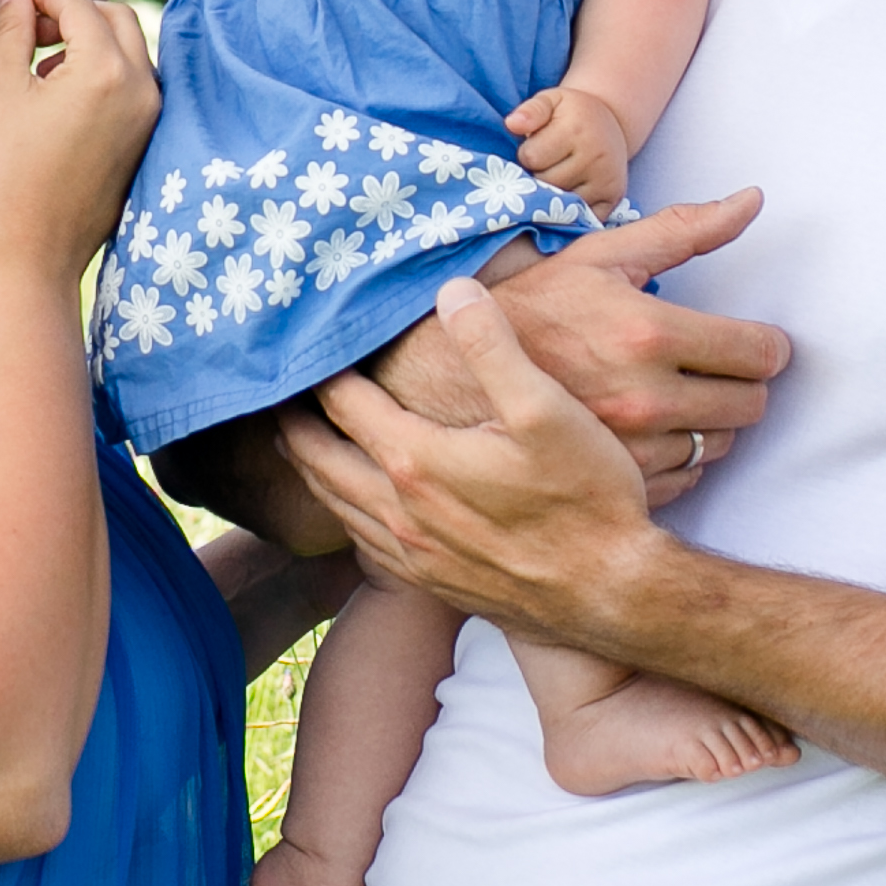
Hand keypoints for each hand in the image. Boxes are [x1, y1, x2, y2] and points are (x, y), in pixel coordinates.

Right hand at [0, 0, 157, 270]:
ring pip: (129, 51)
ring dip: (90, 42)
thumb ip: (13, 30)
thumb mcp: (3, 90)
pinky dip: (104, 73)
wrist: (32, 251)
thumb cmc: (8, 172)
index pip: (80, 5)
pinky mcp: (149, 139)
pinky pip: (134, 85)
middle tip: (31, 27)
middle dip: (75, 12)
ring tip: (40, 66)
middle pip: (116, 19)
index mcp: (107, 70)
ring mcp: (152, 116)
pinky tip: (61, 96)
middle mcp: (143, 88)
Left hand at [282, 278, 676, 648]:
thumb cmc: (587, 499)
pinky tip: (353, 508)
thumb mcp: (546, 408)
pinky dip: (343, 514)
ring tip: (297, 446)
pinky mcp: (430, 583)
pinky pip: (363, 543)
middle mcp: (400, 512)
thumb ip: (492, 346)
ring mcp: (412, 555)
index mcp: (416, 461)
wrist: (611, 595)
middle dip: (294, 425)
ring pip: (337, 506)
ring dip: (311, 470)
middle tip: (274, 399)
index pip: (344, 404)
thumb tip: (451, 290)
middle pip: (320, 459)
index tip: (304, 348)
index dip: (321, 372)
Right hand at [369, 191, 787, 497]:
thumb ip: (685, 230)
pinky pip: (685, 478)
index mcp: (649, 333)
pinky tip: (655, 429)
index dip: (766, 346)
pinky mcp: (614, 484)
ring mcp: (630, 448)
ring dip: (713, 422)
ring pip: (720, 445)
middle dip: (745, 383)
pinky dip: (680, 456)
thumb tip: (753, 200)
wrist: (454, 370)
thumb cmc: (533, 306)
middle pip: (750, 404)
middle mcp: (645, 396)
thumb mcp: (602, 255)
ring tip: (682, 396)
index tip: (754, 343)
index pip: (759, 352)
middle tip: (719, 368)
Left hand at [503, 83, 631, 206]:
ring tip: (558, 174)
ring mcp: (606, 179)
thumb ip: (531, 110)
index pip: (531, 157)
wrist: (612, 124)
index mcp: (576, 129)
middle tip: (548, 163)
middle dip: (538, 175)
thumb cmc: (572, 113)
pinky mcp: (613, 197)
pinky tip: (569, 194)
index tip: (537, 146)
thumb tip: (512, 123)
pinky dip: (571, 211)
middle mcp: (595, 156)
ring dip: (553, 194)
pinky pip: (581, 216)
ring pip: (561, 202)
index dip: (527, 153)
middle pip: (545, 182)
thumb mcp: (551, 101)